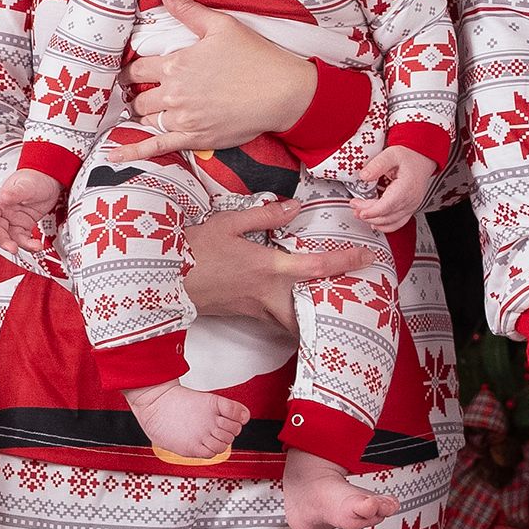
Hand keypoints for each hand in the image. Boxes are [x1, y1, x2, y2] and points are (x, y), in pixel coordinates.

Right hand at [0, 170, 61, 261]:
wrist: (50, 179)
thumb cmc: (35, 178)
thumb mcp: (26, 185)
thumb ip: (15, 192)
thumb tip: (4, 197)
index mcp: (1, 201)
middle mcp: (6, 212)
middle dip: (4, 242)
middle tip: (13, 248)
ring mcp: (15, 220)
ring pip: (12, 238)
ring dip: (21, 245)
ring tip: (34, 247)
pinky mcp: (25, 225)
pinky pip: (24, 238)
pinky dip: (30, 244)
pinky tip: (37, 244)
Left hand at [125, 0, 318, 154]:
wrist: (281, 92)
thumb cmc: (254, 56)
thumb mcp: (221, 26)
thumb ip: (187, 11)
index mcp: (177, 64)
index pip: (138, 68)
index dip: (130, 70)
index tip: (129, 73)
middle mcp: (174, 93)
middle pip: (139, 96)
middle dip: (134, 94)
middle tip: (136, 92)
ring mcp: (183, 118)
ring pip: (145, 118)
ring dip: (140, 115)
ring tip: (139, 111)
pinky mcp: (194, 138)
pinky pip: (155, 146)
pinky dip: (132, 150)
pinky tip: (113, 154)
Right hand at [180, 201, 369, 329]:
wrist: (161, 279)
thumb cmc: (193, 249)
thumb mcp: (228, 223)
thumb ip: (265, 216)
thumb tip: (295, 207)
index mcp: (267, 267)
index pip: (316, 266)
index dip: (344, 261)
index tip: (367, 257)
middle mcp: (266, 294)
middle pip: (310, 311)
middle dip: (329, 310)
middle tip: (347, 299)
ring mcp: (253, 309)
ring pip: (291, 320)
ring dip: (307, 317)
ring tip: (321, 306)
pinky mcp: (241, 315)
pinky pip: (272, 320)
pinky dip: (286, 316)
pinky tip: (287, 304)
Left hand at [353, 145, 432, 233]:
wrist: (422, 159)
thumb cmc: (409, 157)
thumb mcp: (391, 154)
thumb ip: (377, 165)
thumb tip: (364, 176)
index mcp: (406, 188)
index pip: (387, 205)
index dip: (371, 210)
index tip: (357, 206)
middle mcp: (410, 200)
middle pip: (386, 215)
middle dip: (367, 214)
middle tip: (354, 205)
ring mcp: (411, 206)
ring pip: (391, 222)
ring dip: (374, 220)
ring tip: (360, 213)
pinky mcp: (409, 209)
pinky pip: (398, 223)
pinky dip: (385, 226)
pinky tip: (374, 222)